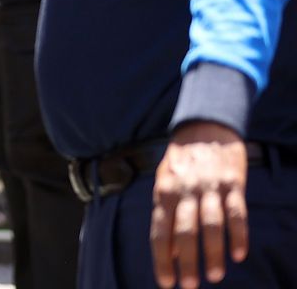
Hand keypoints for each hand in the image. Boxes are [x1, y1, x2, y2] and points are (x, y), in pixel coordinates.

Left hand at [151, 122, 249, 286]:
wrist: (205, 126)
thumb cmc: (182, 161)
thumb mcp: (165, 182)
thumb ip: (167, 215)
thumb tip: (169, 253)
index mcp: (163, 191)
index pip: (159, 231)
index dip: (162, 259)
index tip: (165, 282)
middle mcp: (184, 190)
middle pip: (184, 231)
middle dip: (186, 262)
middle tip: (189, 286)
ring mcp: (209, 186)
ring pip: (211, 225)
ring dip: (213, 253)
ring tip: (215, 276)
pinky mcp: (232, 183)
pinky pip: (236, 213)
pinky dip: (238, 235)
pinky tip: (239, 254)